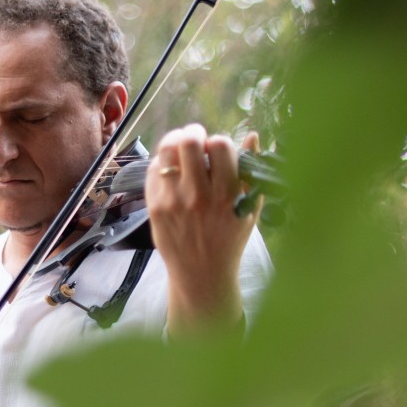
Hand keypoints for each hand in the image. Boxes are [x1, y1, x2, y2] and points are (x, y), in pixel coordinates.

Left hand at [145, 124, 259, 334]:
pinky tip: (171, 170)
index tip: (217, 149)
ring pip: (166, 150)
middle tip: (196, 139)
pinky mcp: (155, 207)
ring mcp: (174, 201)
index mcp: (228, 195)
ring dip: (175, 142)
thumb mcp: (250, 208)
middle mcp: (199, 196)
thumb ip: (253, 172)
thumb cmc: (230, 239)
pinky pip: (153, 169)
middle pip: (189, 142)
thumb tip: (253, 136)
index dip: (219, 141)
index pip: (221, 146)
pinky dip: (162, 162)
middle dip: (193, 133)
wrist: (202, 273)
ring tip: (180, 148)